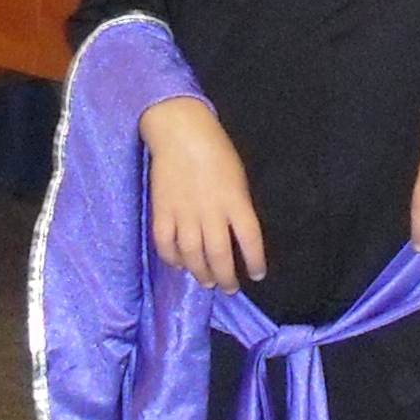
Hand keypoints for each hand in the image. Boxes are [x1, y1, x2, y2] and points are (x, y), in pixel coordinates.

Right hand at [140, 98, 265, 290]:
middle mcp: (211, 212)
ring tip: (207, 281)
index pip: (250, 240)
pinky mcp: (162, 211)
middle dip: (226, 277)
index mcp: (235, 201)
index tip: (257, 274)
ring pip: (193, 255)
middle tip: (229, 288)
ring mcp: (184, 213)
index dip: (254, 261)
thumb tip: (236, 232)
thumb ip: (237, 206)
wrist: (180, 131)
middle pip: (220, 255)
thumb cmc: (216, 149)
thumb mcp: (237, 177)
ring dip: (200, 273)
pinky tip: (179, 264)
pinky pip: (166, 244)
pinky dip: (172, 258)